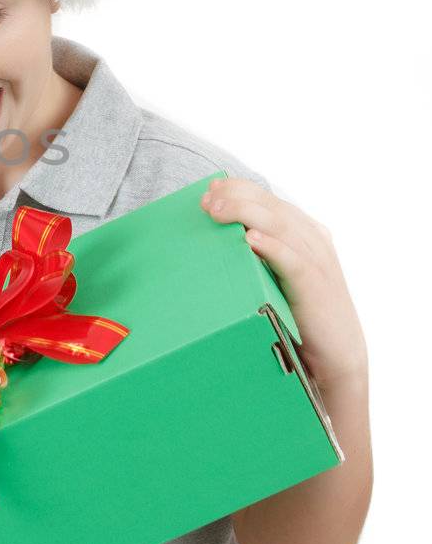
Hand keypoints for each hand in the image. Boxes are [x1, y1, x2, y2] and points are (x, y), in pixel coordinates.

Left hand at [200, 178, 367, 391]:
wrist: (338, 355)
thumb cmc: (300, 314)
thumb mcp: (278, 276)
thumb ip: (258, 256)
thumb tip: (213, 244)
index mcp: (304, 232)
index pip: (269, 199)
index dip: (239, 189)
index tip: (210, 188)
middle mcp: (312, 239)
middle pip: (271, 206)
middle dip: (237, 197)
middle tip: (206, 200)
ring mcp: (317, 260)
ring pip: (280, 225)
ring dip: (246, 214)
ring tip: (217, 211)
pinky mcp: (316, 285)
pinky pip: (293, 260)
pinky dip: (272, 247)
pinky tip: (251, 239)